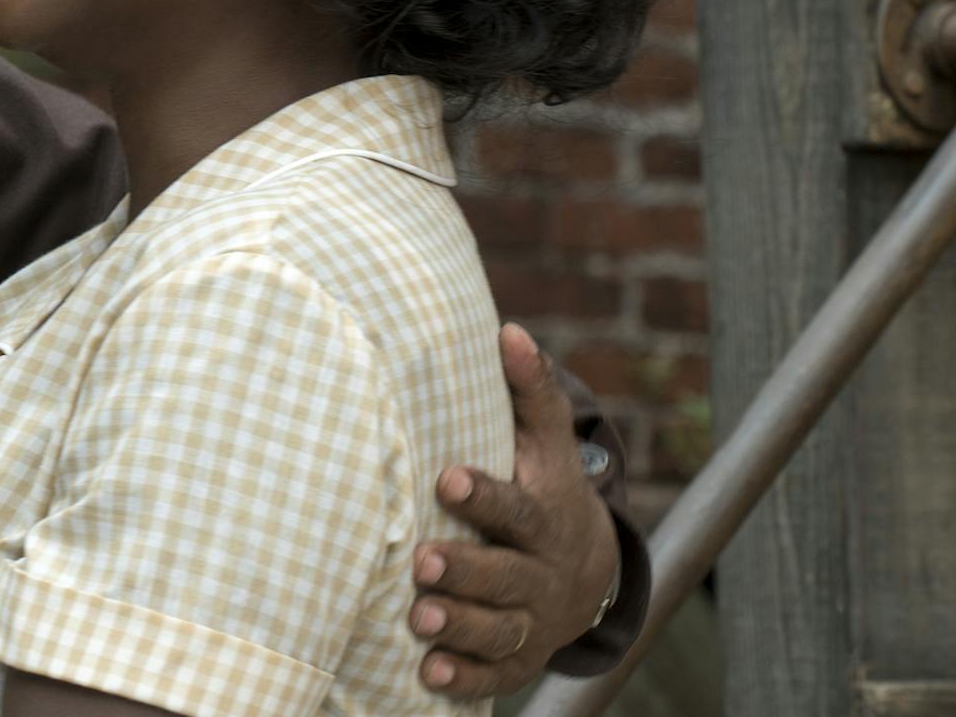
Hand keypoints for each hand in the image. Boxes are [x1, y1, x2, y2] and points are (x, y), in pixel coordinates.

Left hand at [409, 323, 620, 698]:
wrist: (588, 571)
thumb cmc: (546, 490)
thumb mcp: (546, 445)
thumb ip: (530, 392)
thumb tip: (507, 330)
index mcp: (543, 516)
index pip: (516, 508)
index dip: (484, 496)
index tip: (446, 478)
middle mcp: (540, 572)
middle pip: (506, 575)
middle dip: (467, 570)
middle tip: (422, 561)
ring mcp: (531, 619)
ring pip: (499, 628)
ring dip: (461, 625)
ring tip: (420, 616)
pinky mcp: (516, 657)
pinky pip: (495, 674)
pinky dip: (466, 678)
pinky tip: (430, 674)